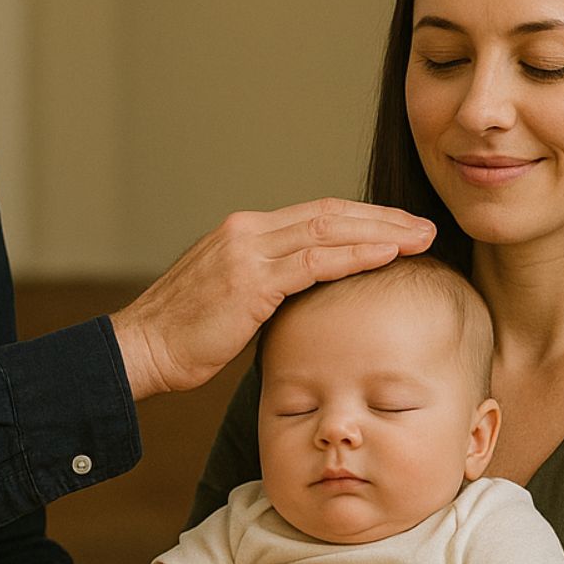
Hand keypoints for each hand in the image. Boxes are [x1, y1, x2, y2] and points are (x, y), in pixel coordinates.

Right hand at [111, 198, 434, 398]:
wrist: (139, 351)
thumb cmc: (182, 337)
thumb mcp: (230, 301)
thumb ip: (267, 287)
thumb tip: (305, 296)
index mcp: (244, 233)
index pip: (316, 214)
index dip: (362, 219)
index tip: (399, 228)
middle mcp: (247, 231)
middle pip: (330, 213)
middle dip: (382, 219)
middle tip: (424, 226)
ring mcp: (247, 251)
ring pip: (329, 230)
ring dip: (381, 233)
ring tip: (420, 238)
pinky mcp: (250, 280)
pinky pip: (315, 261)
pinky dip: (356, 254)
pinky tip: (388, 256)